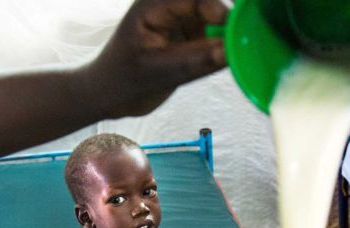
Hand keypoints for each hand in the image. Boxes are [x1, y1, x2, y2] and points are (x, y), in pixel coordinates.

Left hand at [84, 0, 227, 117]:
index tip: (231, 30)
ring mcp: (180, 21)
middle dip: (225, 22)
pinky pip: (213, 37)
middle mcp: (169, 8)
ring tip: (236, 54)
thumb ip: (194, 62)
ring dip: (227, 35)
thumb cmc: (122, 82)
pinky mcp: (188, 38)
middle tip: (241, 43)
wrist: (108, 97)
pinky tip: (229, 58)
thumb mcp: (157, 74)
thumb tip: (229, 52)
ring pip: (215, 20)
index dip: (216, 9)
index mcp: (153, 6)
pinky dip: (223, 46)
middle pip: (208, 5)